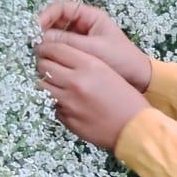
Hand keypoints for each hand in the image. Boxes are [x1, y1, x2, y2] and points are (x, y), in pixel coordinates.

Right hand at [35, 0, 151, 91]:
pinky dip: (52, 53)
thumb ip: (68, 42)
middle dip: (43, 30)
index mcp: (91, 17)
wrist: (138, 78)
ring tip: (38, 54)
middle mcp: (83, 25)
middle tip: (33, 43)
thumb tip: (40, 40)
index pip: (62, 8)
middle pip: (55, 21)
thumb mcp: (94, 49)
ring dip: (46, 43)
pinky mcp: (78, 53)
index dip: (46, 15)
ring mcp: (80, 39)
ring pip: (56, 36)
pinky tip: (46, 62)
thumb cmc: (121, 59)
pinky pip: (61, 49)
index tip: (36, 28)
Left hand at [36, 37, 149, 151]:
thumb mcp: (108, 71)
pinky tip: (72, 104)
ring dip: (48, 84)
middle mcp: (75, 82)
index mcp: (89, 66)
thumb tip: (58, 58)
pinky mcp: (67, 119)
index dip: (46, 48)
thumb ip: (83, 62)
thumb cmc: (126, 98)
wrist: (135, 127)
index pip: (54, 49)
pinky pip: (53, 105)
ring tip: (59, 86)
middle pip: (43, 67)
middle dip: (44, 65)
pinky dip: (58, 103)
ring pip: (42, 86)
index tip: (45, 50)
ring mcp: (69, 102)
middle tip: (50, 68)